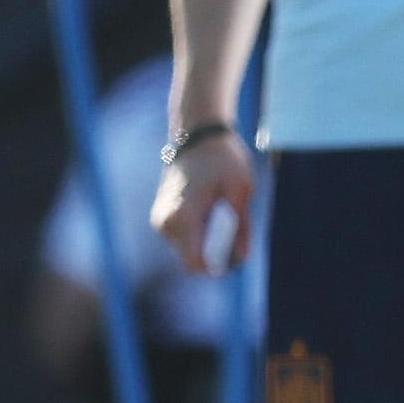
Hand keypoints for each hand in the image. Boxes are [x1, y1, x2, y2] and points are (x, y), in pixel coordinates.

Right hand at [150, 128, 253, 276]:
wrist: (197, 136)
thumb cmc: (222, 159)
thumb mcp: (241, 189)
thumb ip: (242, 227)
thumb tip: (242, 257)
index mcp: (183, 217)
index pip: (194, 264)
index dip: (217, 266)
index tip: (234, 252)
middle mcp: (166, 222)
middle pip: (192, 260)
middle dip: (215, 253)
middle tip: (233, 229)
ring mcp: (161, 220)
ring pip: (187, 250)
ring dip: (207, 242)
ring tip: (220, 214)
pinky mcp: (162, 217)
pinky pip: (183, 239)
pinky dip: (199, 233)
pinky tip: (209, 211)